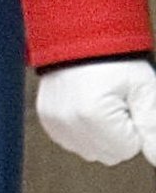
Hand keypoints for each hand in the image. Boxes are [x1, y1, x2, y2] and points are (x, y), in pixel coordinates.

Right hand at [36, 59, 155, 165]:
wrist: (81, 37)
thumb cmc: (113, 58)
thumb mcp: (143, 89)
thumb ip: (152, 127)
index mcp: (93, 115)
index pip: (129, 149)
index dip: (134, 126)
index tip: (127, 102)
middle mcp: (70, 123)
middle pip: (109, 155)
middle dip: (118, 133)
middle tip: (115, 102)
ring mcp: (56, 124)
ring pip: (91, 152)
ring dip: (100, 134)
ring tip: (100, 103)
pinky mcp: (48, 122)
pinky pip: (74, 142)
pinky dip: (83, 130)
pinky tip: (87, 107)